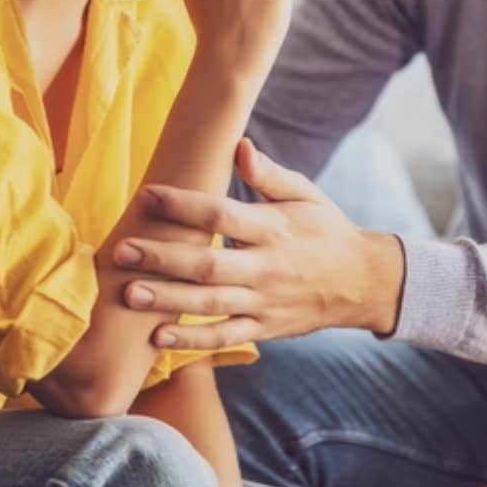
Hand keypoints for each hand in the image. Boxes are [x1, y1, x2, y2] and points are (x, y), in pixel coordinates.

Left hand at [112, 139, 407, 347]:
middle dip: (162, 257)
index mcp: (274, 228)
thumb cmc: (327, 231)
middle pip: (208, 263)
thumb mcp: (306, 195)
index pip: (222, 214)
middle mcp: (267, 267)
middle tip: (122, 249)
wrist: (364, 282)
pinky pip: (224, 336)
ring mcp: (265, 302)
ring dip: (167, 299)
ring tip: (128, 293)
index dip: (182, 204)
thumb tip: (239, 146)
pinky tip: (157, 336)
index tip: (147, 194)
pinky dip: (192, 339)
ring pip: (210, 303)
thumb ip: (269, 175)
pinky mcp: (264, 328)